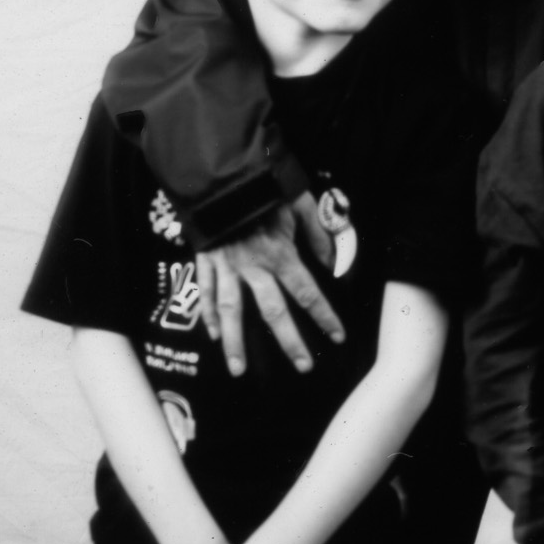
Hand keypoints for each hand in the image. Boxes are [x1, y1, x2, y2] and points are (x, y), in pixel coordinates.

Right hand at [196, 191, 344, 377]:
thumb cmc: (264, 186)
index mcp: (280, 254)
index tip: (338, 337)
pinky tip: (212, 335)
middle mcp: (254, 267)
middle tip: (303, 367)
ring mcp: (227, 266)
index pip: (307, 293)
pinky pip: (205, 291)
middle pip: (273, 311)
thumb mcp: (300, 202)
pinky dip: (207, 314)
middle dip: (289, 341)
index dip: (325, 316)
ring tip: (238, 370)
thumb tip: (332, 260)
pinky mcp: (206, 260)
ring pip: (230, 310)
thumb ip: (319, 232)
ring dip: (235, 342)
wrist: (221, 173)